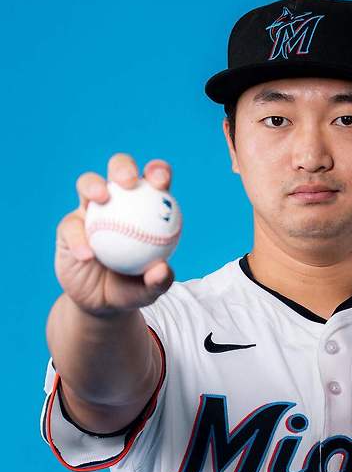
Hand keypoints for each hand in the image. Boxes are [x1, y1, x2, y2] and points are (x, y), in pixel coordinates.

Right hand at [54, 153, 175, 316]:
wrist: (100, 304)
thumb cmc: (131, 290)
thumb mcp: (148, 291)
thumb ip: (158, 281)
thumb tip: (163, 270)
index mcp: (145, 208)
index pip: (154, 182)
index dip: (158, 172)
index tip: (161, 183)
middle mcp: (117, 202)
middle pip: (118, 171)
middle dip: (123, 167)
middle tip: (128, 183)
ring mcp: (90, 211)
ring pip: (88, 185)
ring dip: (94, 185)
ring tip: (101, 199)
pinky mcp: (69, 227)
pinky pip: (71, 227)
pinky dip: (79, 240)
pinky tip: (87, 254)